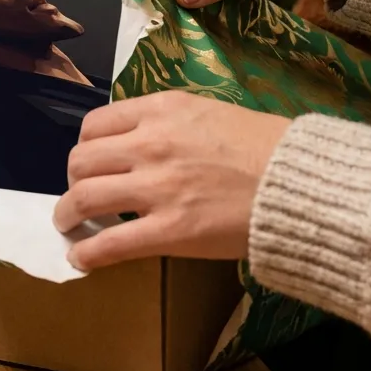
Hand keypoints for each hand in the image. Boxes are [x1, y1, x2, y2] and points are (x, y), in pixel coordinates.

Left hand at [53, 92, 290, 270]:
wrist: (302, 183)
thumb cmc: (268, 147)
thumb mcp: (211, 113)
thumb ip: (171, 125)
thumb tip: (145, 143)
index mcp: (162, 110)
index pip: (96, 124)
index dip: (85, 146)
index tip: (89, 161)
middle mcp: (151, 144)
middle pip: (82, 160)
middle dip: (72, 180)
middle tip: (78, 195)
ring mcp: (158, 188)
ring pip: (84, 197)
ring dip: (67, 214)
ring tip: (69, 225)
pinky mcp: (170, 231)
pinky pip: (111, 243)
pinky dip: (87, 253)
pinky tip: (81, 260)